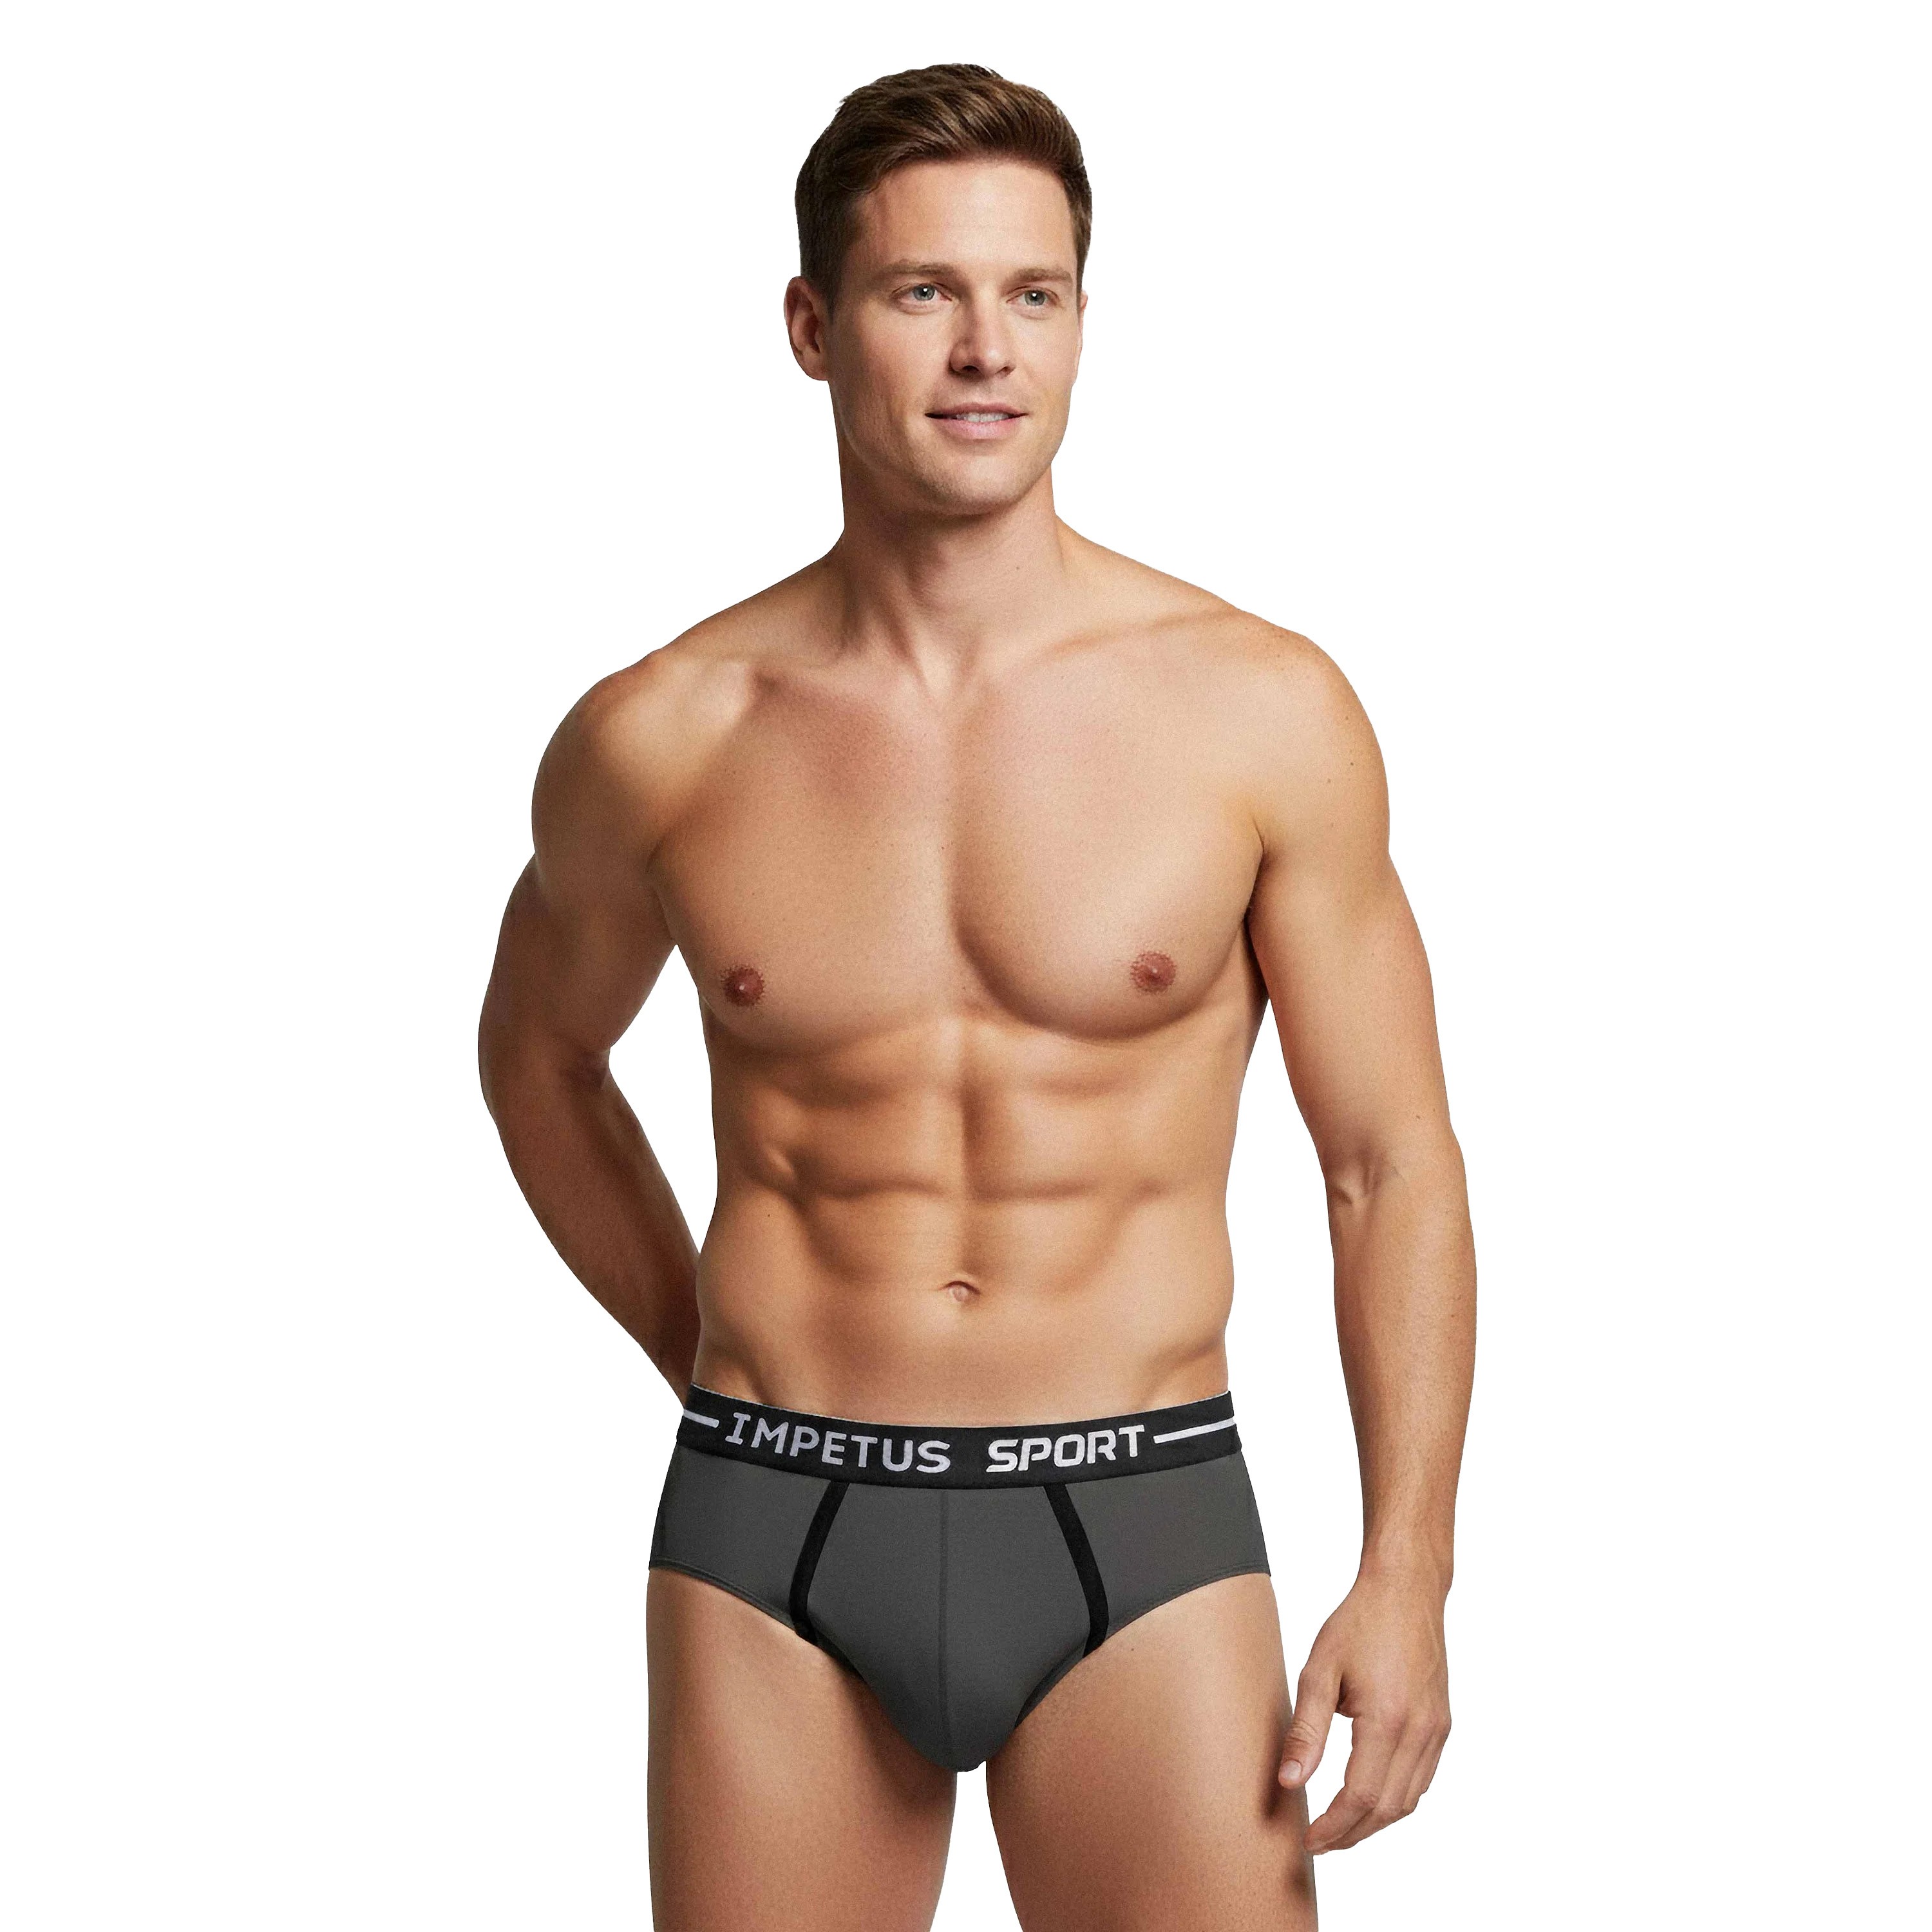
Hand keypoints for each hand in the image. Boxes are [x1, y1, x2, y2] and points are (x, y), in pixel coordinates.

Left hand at [1276, 1565, 1451, 1852]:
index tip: (1309, 1840)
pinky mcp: (1442, 1724)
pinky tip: (1371, 1797)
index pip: (1360, 1797)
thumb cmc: (1360, 1622)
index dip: (1333, 1827)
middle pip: (1387, 1809)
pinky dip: (1396, 1799)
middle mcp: (1420, 1732)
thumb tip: (1289, 1782)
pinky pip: (1423, 1779)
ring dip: (1374, 1822)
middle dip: (1351, 1834)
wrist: (1406, 1589)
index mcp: (1388, 1720)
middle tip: (1320, 1841)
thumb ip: (1307, 1730)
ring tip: (1339, 1826)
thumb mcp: (1320, 1670)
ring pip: (1409, 1801)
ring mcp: (1437, 1730)